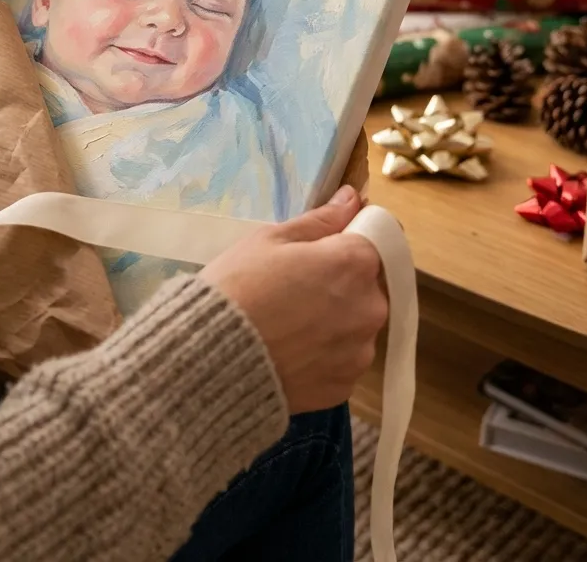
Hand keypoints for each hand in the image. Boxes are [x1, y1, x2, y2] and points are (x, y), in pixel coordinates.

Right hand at [201, 187, 387, 413]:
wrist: (209, 360)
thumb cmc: (239, 285)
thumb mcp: (270, 240)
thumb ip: (320, 220)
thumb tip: (353, 198)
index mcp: (355, 263)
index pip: (377, 239)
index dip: (351, 239)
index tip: (323, 248)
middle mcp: (370, 308)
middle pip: (368, 285)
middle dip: (341, 282)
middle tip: (294, 287)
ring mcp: (360, 352)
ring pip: (356, 325)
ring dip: (334, 321)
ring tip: (287, 325)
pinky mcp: (344, 388)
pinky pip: (341, 361)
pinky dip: (323, 355)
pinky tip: (288, 352)